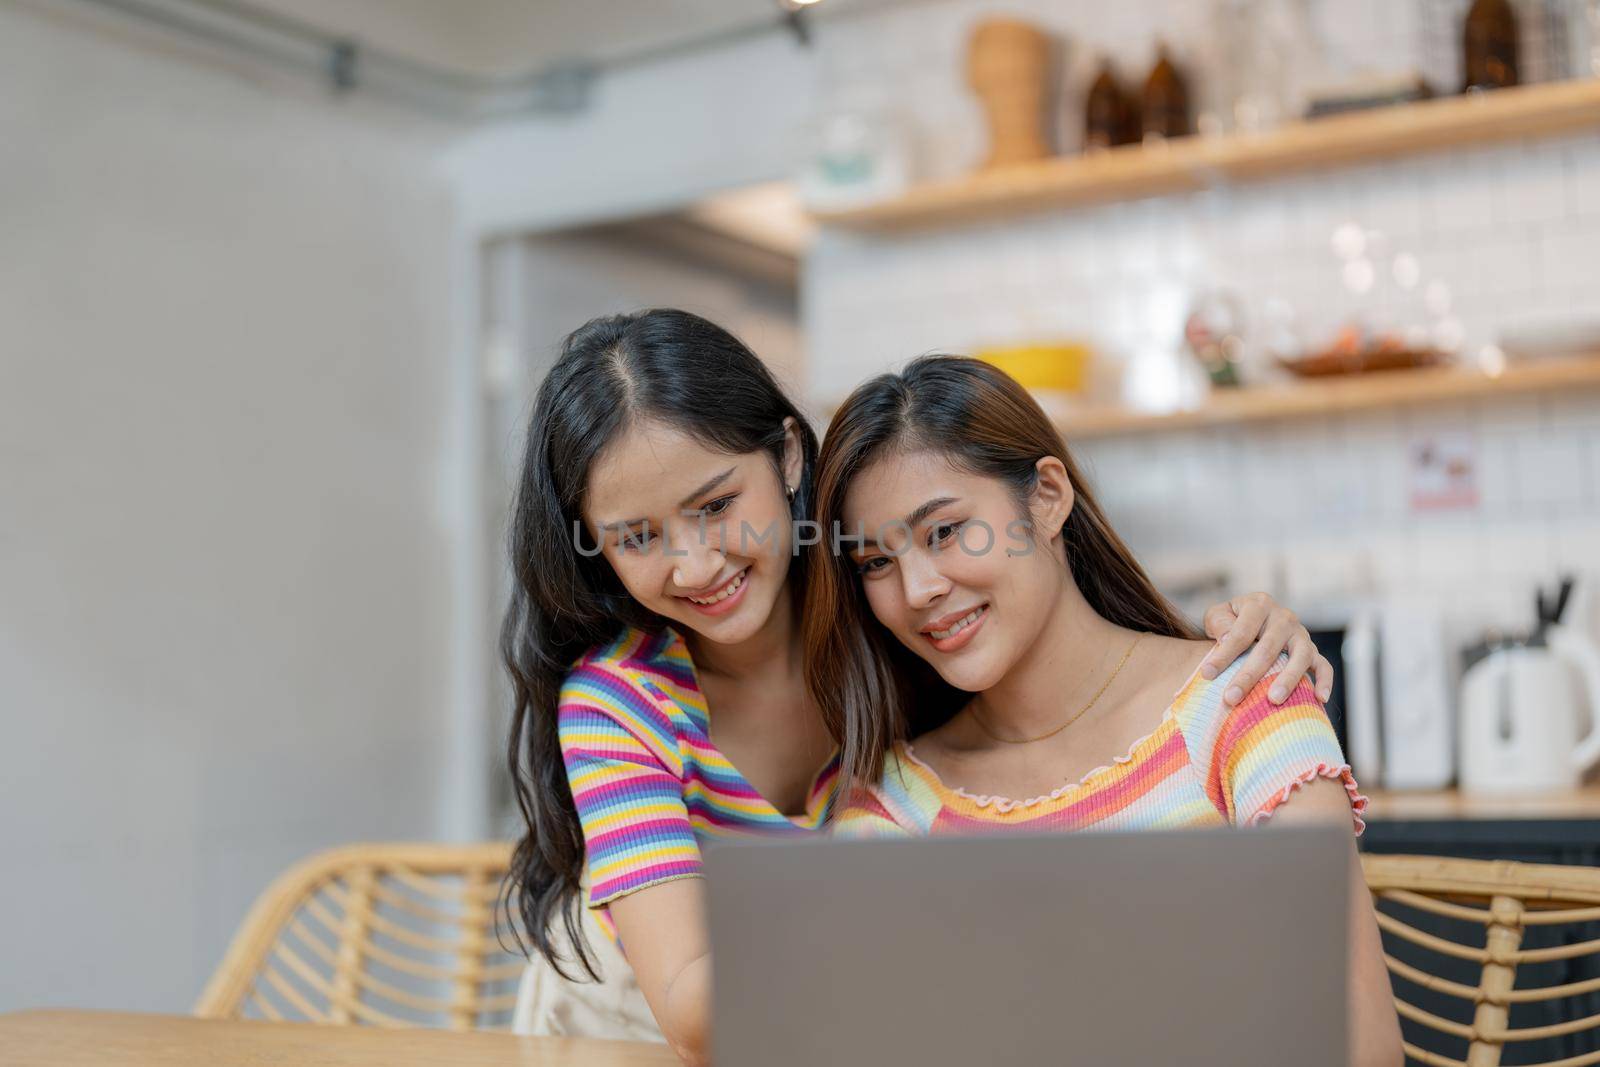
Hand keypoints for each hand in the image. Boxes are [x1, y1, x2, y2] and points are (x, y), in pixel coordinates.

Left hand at [1200, 592, 1333, 706]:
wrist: (1254, 620)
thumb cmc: (1231, 621)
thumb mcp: (1219, 614)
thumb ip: (1219, 622)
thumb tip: (1226, 638)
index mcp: (1259, 605)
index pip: (1241, 632)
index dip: (1223, 654)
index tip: (1206, 674)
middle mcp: (1284, 617)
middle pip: (1268, 648)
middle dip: (1248, 675)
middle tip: (1231, 698)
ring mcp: (1302, 634)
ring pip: (1301, 656)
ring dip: (1288, 679)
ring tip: (1273, 699)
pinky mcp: (1314, 651)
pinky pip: (1324, 666)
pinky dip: (1325, 681)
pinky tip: (1320, 700)